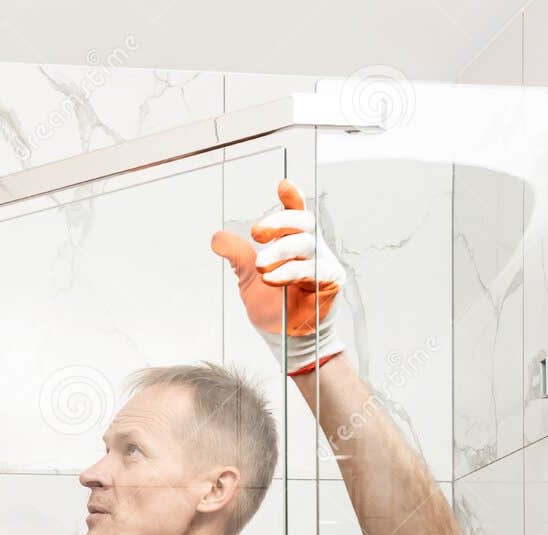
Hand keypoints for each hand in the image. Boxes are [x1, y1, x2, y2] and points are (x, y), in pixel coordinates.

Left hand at [211, 179, 345, 375]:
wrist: (284, 337)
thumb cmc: (273, 305)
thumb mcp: (247, 278)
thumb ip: (237, 256)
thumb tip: (217, 238)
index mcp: (292, 242)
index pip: (295, 214)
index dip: (291, 198)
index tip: (282, 185)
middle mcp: (310, 248)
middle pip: (303, 223)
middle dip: (281, 223)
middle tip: (257, 232)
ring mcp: (323, 263)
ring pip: (307, 244)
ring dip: (281, 251)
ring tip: (261, 265)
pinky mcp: (331, 281)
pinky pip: (314, 270)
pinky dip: (291, 272)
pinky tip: (273, 277)